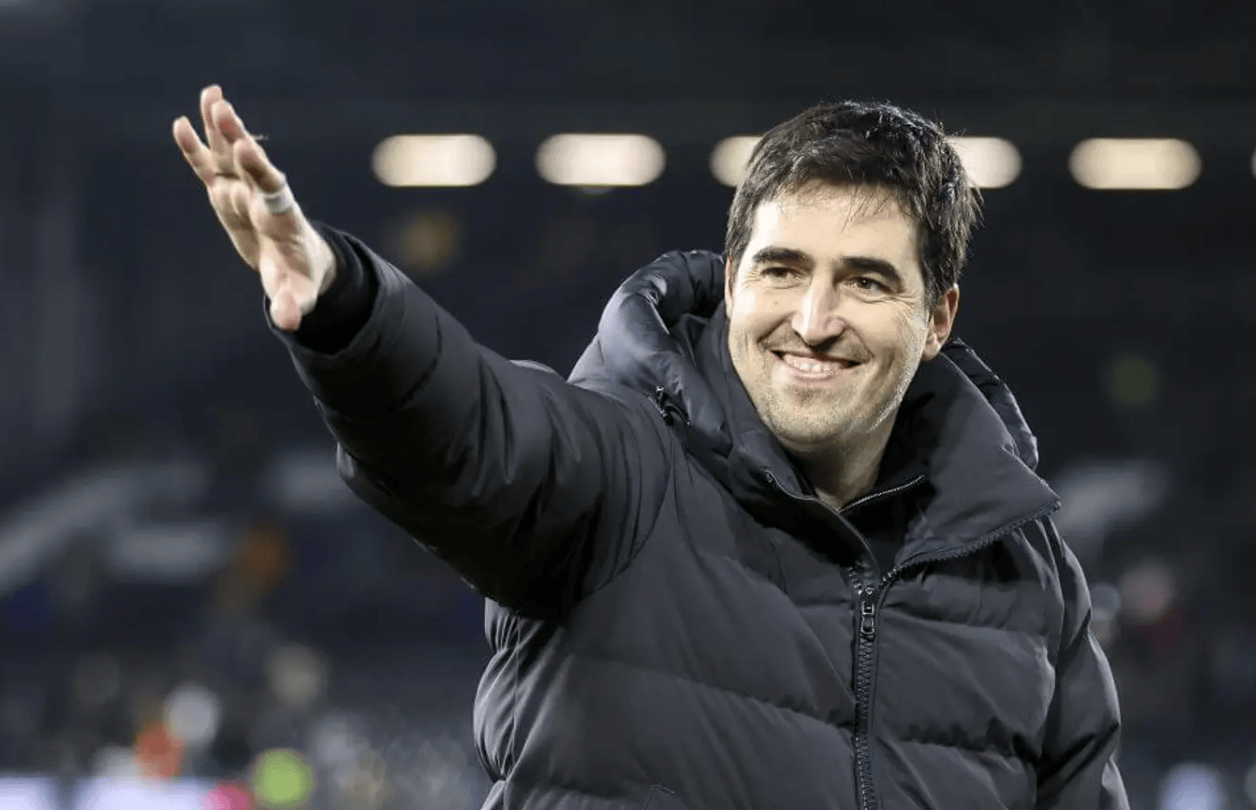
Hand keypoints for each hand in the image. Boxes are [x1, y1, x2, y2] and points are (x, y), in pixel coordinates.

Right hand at [172, 86, 336, 330]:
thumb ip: (292, 305)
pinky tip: (182, 122)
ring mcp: (245, 192)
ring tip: (212, 94)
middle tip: (223, 108)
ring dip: (221, 128)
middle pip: (250, 163)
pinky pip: (210, 167)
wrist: (298, 264)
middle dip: (237, 138)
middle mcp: (264, 197)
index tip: (252, 149)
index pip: (273, 188)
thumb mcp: (297, 295)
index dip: (261, 169)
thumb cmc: (300, 279)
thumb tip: (288, 324)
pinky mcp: (227, 194)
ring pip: (231, 155)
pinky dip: (197, 148)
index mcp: (283, 218)